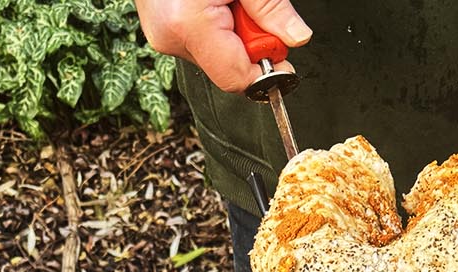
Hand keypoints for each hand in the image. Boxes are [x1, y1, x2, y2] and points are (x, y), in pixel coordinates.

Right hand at [136, 0, 310, 93]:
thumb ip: (270, 8)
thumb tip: (296, 37)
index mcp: (189, 24)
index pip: (236, 77)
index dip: (266, 72)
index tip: (284, 58)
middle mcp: (170, 35)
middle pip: (227, 68)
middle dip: (248, 44)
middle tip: (248, 8)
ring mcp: (162, 34)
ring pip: (215, 55)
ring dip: (231, 34)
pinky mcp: (161, 29)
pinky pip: (199, 42)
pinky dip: (214, 27)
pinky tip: (211, 2)